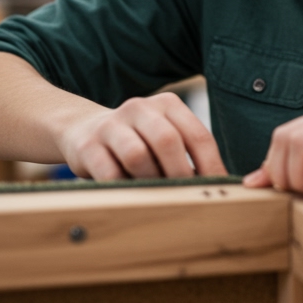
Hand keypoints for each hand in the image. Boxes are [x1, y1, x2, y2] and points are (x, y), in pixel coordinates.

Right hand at [58, 92, 227, 179]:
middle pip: (167, 141)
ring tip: (155, 196)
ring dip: (150, 180)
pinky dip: (124, 188)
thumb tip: (217, 187)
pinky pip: (110, 172)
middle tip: (185, 197)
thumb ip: (187, 155)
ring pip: (137, 155)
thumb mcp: (164, 137)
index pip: (198, 135)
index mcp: (167, 104)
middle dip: (180, 174)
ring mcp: (111, 124)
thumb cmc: (138, 142)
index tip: (219, 191)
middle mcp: (139, 108)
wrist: (83, 131)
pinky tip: (131, 195)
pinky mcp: (88, 145)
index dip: (211, 166)